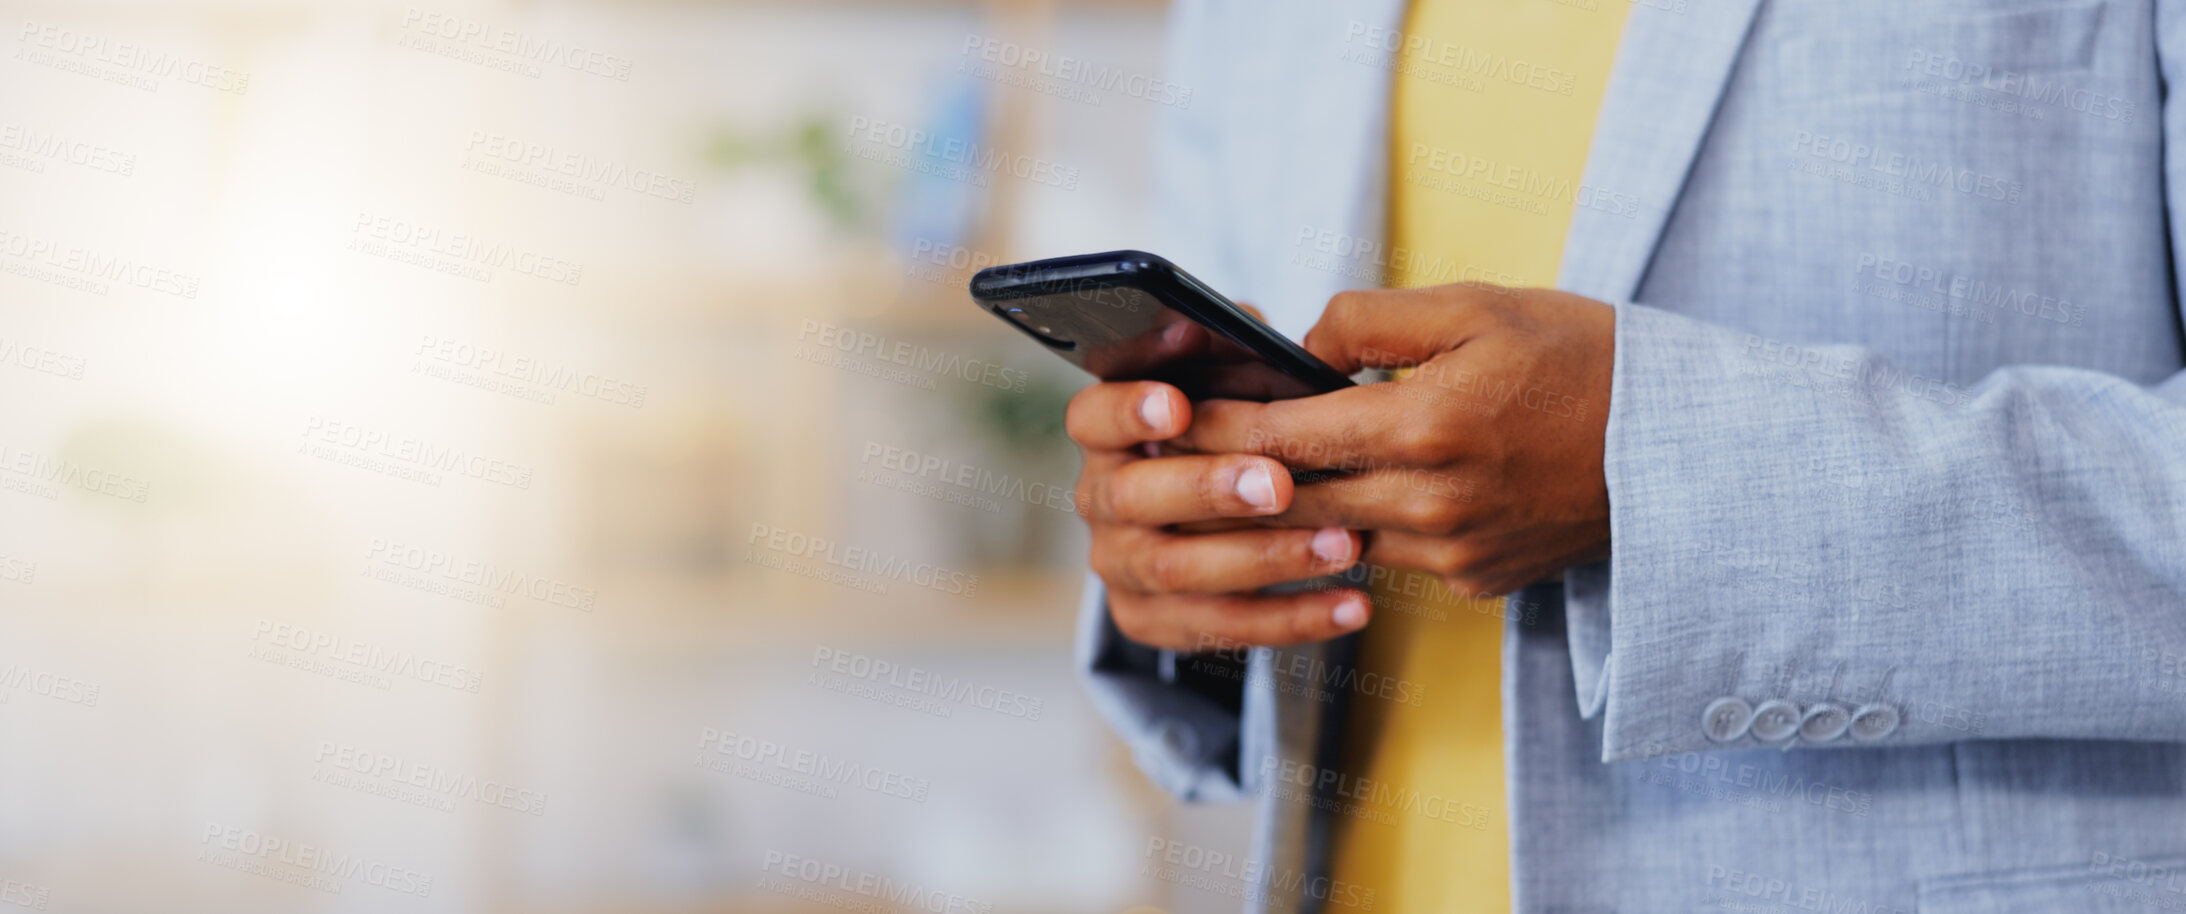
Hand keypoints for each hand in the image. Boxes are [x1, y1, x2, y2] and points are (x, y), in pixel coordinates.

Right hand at [1066, 380, 1370, 650]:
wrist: (1208, 521)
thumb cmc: (1229, 429)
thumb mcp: (1225, 383)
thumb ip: (1228, 354)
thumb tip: (1242, 324)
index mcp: (1106, 433)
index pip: (1092, 417)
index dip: (1129, 411)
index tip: (1178, 403)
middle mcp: (1101, 500)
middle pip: (1135, 497)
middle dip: (1210, 489)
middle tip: (1279, 484)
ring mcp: (1121, 565)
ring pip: (1179, 570)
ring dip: (1265, 557)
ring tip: (1343, 544)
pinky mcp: (1151, 621)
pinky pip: (1219, 627)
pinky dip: (1291, 619)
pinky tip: (1352, 603)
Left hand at [1173, 284, 1615, 596]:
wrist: (1681, 445)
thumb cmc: (1579, 357)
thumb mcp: (1475, 307)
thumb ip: (1369, 322)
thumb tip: (1297, 349)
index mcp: (1421, 428)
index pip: (1279, 436)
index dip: (1210, 427)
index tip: (1159, 417)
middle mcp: (1428, 505)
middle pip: (1289, 503)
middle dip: (1222, 482)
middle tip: (1162, 461)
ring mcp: (1451, 554)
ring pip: (1331, 540)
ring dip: (1280, 517)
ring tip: (1225, 485)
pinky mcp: (1474, 582)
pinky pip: (1388, 559)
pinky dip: (1353, 533)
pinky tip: (1324, 508)